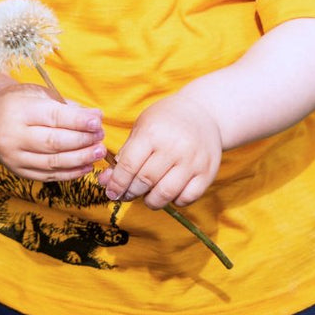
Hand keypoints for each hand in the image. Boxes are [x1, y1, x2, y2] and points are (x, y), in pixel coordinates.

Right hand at [0, 82, 105, 180]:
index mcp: (20, 113)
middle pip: (53, 143)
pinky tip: (86, 166)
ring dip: (79, 159)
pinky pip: (47, 175)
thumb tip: (97, 117)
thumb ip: (69, 107)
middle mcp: (13, 137)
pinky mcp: (18, 171)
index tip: (98, 122)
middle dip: (82, 141)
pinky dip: (69, 173)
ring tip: (98, 152)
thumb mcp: (42, 95)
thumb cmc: (24, 102)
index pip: (53, 118)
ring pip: (51, 162)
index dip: (78, 121)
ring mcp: (13, 157)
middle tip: (101, 138)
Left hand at [96, 95, 222, 209]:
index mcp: (153, 133)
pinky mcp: (208, 172)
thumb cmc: (166, 121)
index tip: (112, 192)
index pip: (129, 166)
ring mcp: (193, 160)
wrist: (204, 113)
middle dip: (131, 193)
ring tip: (148, 195)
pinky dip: (175, 201)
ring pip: (165, 194)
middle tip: (128, 193)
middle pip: (145, 182)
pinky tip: (170, 192)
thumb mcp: (142, 128)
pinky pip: (187, 198)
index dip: (117, 184)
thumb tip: (106, 182)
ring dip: (151, 201)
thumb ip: (125, 155)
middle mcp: (175, 146)